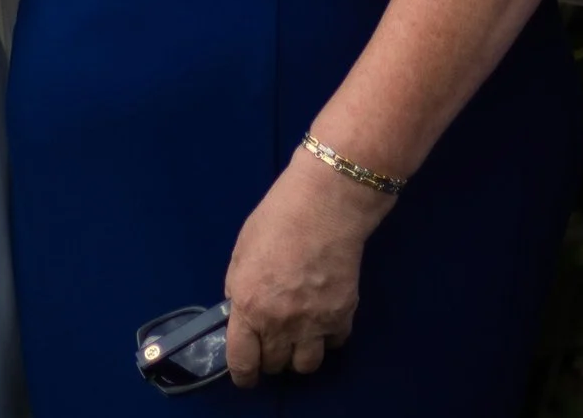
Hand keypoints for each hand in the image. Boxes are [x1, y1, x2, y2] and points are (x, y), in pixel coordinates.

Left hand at [221, 150, 392, 386]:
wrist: (325, 205)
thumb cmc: (276, 220)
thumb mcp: (241, 254)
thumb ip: (239, 290)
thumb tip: (241, 313)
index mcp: (249, 306)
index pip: (242, 361)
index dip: (244, 374)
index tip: (246, 375)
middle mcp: (280, 323)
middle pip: (275, 365)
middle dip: (271, 357)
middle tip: (273, 340)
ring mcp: (314, 322)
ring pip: (306, 365)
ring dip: (299, 355)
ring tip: (299, 336)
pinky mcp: (343, 315)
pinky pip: (334, 343)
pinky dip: (328, 336)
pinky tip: (324, 317)